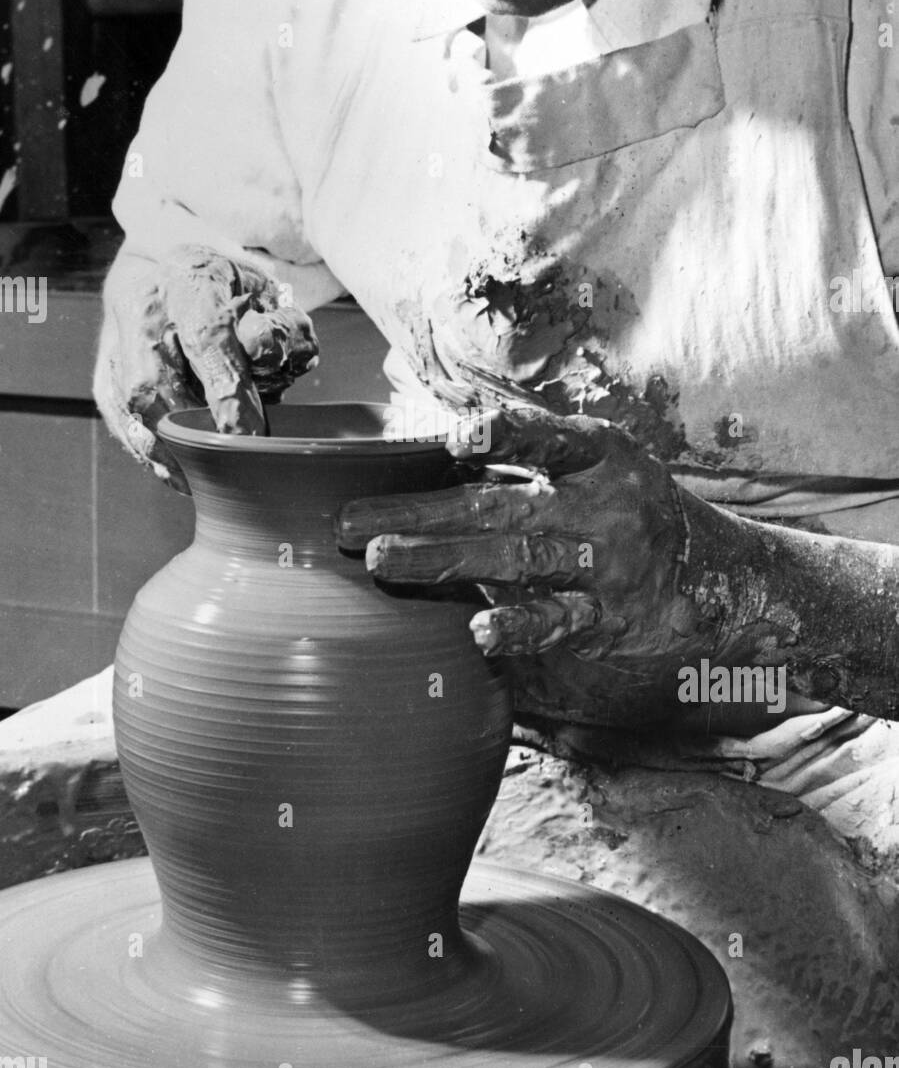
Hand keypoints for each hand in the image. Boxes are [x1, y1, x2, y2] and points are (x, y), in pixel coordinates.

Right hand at [94, 243, 318, 489]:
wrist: (175, 276)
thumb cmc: (233, 295)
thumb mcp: (271, 299)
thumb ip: (281, 327)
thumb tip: (263, 350)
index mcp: (191, 280)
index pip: (206, 339)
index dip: (227, 393)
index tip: (251, 436)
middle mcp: (144, 308)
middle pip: (154, 380)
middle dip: (192, 431)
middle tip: (230, 464)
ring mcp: (116, 341)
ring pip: (131, 406)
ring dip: (169, 449)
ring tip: (203, 479)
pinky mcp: (105, 373)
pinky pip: (120, 421)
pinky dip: (149, 451)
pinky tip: (177, 473)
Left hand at [336, 407, 714, 721]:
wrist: (717, 574)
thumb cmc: (631, 506)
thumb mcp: (600, 463)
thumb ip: (532, 455)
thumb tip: (439, 445)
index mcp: (599, 455)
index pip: (546, 439)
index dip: (503, 436)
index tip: (456, 441)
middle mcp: (602, 505)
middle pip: (500, 507)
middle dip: (420, 514)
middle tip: (350, 522)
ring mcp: (606, 564)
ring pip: (516, 561)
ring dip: (443, 561)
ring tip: (382, 558)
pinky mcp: (607, 618)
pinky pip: (558, 622)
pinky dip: (519, 627)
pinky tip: (478, 631)